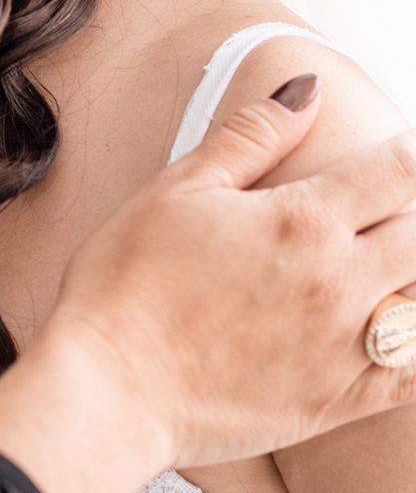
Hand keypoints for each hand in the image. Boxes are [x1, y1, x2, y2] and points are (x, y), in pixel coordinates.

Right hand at [0, 84, 415, 492]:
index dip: (413, 153)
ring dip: (413, 277)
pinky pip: (414, 375)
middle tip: (391, 207)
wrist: (106, 391)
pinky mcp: (337, 402)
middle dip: (413, 212)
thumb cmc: (126, 286)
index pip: (399, 170)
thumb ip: (250, 136)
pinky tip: (400, 330)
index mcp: (303, 221)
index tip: (407, 150)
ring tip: (390, 266)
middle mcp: (339, 281)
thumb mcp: (177, 190)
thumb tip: (307, 90)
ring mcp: (344, 347)